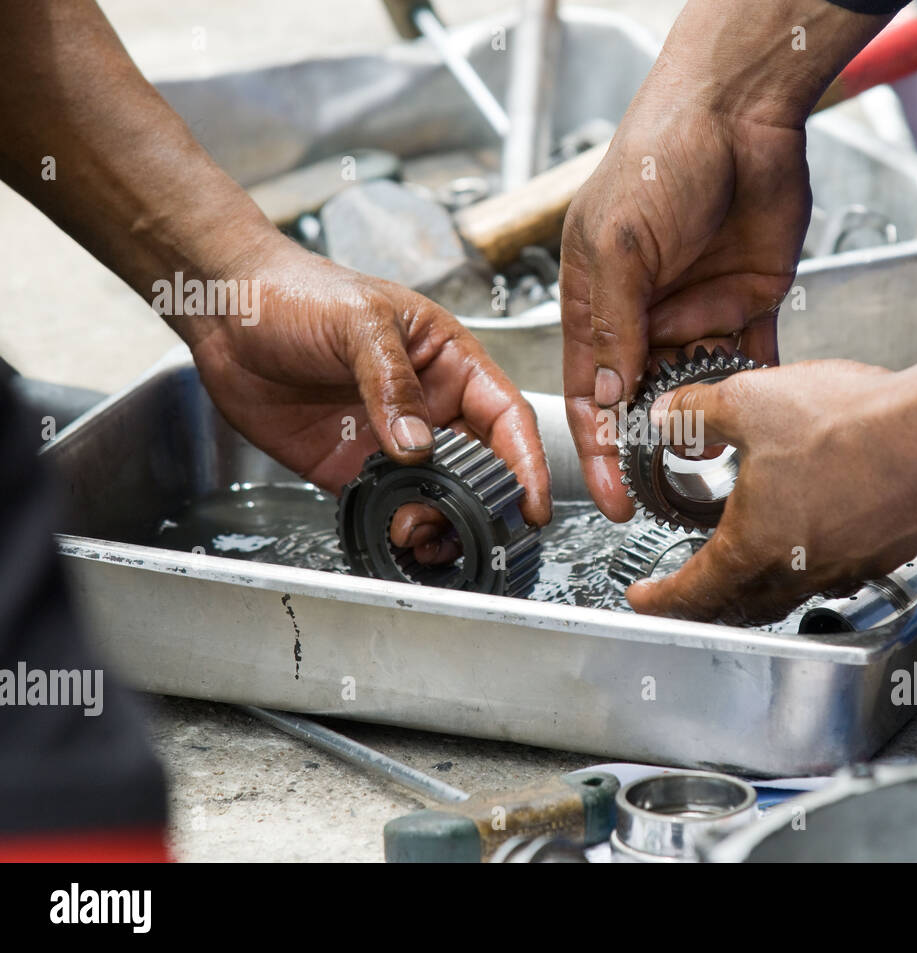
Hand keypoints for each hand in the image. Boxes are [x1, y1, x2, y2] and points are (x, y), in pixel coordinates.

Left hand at [184, 237, 550, 560]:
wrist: (225, 310)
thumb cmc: (298, 292)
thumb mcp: (360, 323)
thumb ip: (391, 383)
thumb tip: (418, 445)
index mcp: (450, 362)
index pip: (506, 417)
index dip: (527, 461)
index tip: (532, 503)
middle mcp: (430, 405)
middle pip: (481, 466)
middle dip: (483, 505)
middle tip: (472, 532)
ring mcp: (392, 440)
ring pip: (438, 494)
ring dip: (440, 522)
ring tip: (420, 535)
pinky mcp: (352, 466)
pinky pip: (387, 505)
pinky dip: (396, 526)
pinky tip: (393, 534)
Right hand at [560, 102, 808, 519]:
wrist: (743, 111)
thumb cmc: (663, 154)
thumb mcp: (620, 243)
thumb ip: (614, 325)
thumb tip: (609, 398)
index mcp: (598, 297)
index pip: (592, 389)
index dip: (598, 445)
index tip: (611, 495)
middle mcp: (645, 309)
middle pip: (643, 396)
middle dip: (653, 443)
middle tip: (669, 488)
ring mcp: (697, 307)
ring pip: (697, 384)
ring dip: (704, 419)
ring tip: (716, 452)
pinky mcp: (747, 300)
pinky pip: (750, 359)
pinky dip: (753, 388)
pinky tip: (758, 416)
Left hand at [626, 332, 916, 624]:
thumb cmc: (851, 422)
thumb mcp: (750, 401)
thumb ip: (698, 414)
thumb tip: (668, 416)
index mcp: (756, 544)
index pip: (694, 591)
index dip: (661, 598)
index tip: (644, 600)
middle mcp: (802, 569)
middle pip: (742, 605)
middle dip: (708, 603)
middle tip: (689, 592)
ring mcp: (849, 566)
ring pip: (791, 593)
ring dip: (759, 586)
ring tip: (746, 564)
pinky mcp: (887, 552)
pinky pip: (836, 572)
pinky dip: (809, 564)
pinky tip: (813, 531)